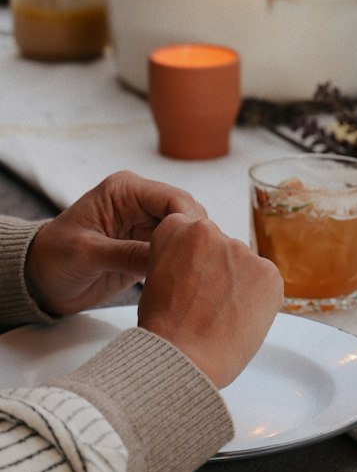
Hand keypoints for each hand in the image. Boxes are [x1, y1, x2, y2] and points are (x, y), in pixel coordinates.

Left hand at [25, 171, 208, 316]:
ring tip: (197, 273)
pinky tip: (187, 277)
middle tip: (201, 263)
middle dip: (195, 236)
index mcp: (125, 190)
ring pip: (186, 233)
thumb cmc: (54, 259)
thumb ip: (127, 253)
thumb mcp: (86, 254)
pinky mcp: (148, 247)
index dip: (189, 220)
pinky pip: (176, 251)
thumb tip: (170, 256)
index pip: (172, 197)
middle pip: (186, 213)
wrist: (40, 281)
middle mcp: (140, 203)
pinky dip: (183, 262)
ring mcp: (146, 225)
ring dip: (191, 250)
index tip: (198, 247)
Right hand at [137, 213, 282, 386]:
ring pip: (245, 266)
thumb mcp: (156, 280)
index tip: (191, 281)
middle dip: (220, 272)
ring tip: (222, 317)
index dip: (194, 262)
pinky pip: (266, 282)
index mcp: (177, 230)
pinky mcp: (268, 271)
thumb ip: (182, 262)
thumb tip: (204, 269)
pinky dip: (259, 299)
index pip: (193, 234)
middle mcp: (210, 231)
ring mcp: (241, 251)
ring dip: (239, 285)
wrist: (183, 358)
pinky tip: (240, 318)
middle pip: (222, 249)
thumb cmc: (163, 330)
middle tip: (208, 305)